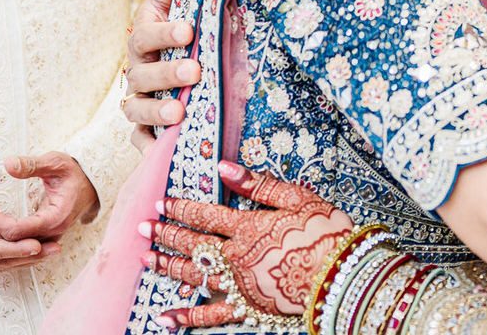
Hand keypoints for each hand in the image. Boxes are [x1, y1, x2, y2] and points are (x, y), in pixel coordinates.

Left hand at [0, 153, 98, 241]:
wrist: (89, 186)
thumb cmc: (73, 172)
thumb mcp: (56, 162)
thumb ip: (32, 164)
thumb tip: (7, 164)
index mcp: (54, 220)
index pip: (15, 231)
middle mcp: (47, 236)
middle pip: (5, 243)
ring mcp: (40, 240)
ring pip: (3, 246)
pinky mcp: (33, 239)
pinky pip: (7, 242)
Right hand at [124, 0, 201, 151]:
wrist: (171, 75)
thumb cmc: (177, 40)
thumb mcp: (175, 14)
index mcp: (143, 43)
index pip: (146, 36)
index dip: (164, 32)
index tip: (188, 29)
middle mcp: (136, 74)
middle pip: (143, 76)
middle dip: (168, 73)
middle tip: (195, 70)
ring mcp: (138, 104)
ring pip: (137, 110)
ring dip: (156, 112)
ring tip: (180, 113)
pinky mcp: (143, 131)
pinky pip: (140, 142)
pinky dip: (149, 148)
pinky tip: (163, 152)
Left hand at [147, 161, 353, 329]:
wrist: (343, 276)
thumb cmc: (325, 232)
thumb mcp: (296, 198)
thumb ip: (258, 185)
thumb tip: (224, 168)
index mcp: (247, 226)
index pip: (204, 214)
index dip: (180, 207)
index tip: (160, 202)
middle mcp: (236, 256)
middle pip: (193, 243)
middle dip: (166, 234)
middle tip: (142, 227)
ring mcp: (239, 285)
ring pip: (194, 275)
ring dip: (167, 267)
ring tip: (146, 259)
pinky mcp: (247, 308)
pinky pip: (211, 316)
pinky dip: (186, 318)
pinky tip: (164, 319)